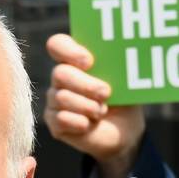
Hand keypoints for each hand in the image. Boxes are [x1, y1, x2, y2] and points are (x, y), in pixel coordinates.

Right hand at [44, 33, 146, 177]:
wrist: (124, 132)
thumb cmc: (122, 99)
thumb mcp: (123, 80)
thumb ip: (114, 66)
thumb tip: (116, 57)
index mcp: (75, 60)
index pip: (58, 45)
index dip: (69, 51)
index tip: (90, 62)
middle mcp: (61, 78)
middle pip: (60, 73)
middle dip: (86, 85)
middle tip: (106, 93)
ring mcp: (55, 100)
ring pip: (61, 97)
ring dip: (87, 106)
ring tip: (101, 112)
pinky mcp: (54, 122)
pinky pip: (60, 118)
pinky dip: (80, 122)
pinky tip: (89, 125)